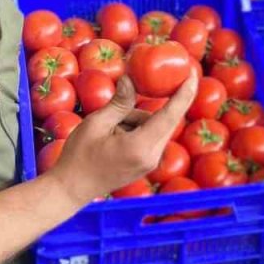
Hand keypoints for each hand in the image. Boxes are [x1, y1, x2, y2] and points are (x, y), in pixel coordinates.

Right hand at [47, 72, 197, 204]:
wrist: (71, 190)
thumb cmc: (78, 157)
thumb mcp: (96, 124)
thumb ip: (119, 103)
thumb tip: (131, 80)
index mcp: (141, 146)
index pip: (171, 115)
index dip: (184, 93)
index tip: (193, 74)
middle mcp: (152, 156)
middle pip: (162, 120)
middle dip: (147, 105)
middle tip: (136, 88)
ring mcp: (150, 163)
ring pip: (153, 127)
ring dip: (135, 119)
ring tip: (107, 128)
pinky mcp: (146, 164)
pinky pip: (148, 137)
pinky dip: (135, 129)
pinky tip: (112, 134)